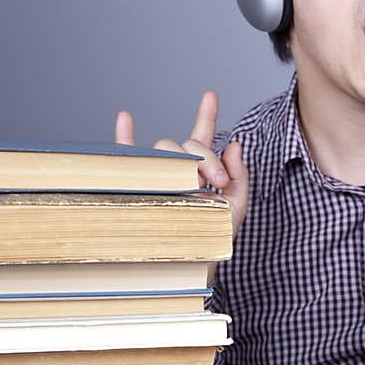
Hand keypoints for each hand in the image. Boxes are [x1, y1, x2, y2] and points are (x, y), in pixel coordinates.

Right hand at [114, 90, 247, 239]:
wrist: (188, 268)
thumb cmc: (211, 242)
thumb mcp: (235, 209)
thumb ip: (241, 178)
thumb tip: (236, 144)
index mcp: (199, 172)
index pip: (203, 138)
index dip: (206, 115)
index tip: (210, 95)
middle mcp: (175, 170)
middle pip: (186, 143)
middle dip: (205, 157)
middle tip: (216, 182)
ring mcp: (155, 177)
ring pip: (162, 148)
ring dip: (179, 157)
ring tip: (193, 183)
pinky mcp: (135, 187)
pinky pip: (125, 158)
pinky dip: (124, 136)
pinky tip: (126, 117)